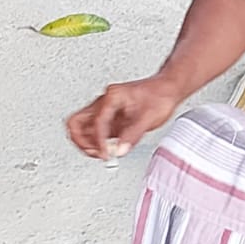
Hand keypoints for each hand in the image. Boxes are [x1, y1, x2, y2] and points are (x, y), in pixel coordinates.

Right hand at [66, 75, 183, 159]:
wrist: (168, 88)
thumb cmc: (160, 95)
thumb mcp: (149, 117)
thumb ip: (133, 135)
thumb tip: (120, 151)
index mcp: (112, 97)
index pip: (97, 123)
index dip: (99, 142)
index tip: (106, 155)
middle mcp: (104, 102)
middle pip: (76, 123)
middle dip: (82, 142)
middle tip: (97, 153)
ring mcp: (105, 111)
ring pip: (82, 128)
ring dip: (88, 144)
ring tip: (102, 154)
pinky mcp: (109, 119)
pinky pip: (94, 132)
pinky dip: (97, 143)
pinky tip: (109, 149)